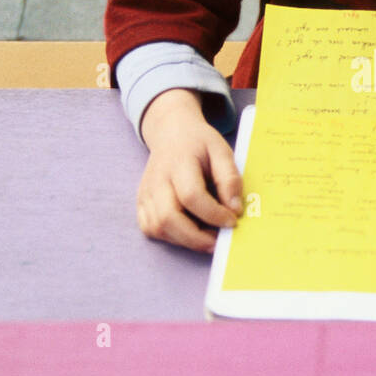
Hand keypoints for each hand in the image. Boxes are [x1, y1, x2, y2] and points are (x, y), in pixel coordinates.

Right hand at [136, 89, 242, 252]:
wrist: (171, 134)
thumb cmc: (199, 144)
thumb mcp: (221, 150)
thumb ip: (229, 178)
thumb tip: (234, 209)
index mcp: (179, 162)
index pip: (191, 195)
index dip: (213, 214)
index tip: (232, 220)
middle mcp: (157, 179)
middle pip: (168, 217)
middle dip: (196, 238)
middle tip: (219, 241)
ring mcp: (145, 193)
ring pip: (157, 228)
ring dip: (185, 240)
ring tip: (207, 237)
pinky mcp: (141, 203)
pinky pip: (151, 229)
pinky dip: (171, 237)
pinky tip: (190, 232)